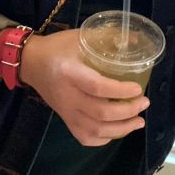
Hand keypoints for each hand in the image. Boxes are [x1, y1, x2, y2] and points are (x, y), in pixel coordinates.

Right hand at [19, 29, 149, 145]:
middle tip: (144, 103)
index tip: (138, 88)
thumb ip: (107, 36)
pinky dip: (104, 138)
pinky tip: (117, 130)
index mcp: (69, 72)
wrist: (30, 63)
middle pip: (100, 113)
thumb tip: (138, 40)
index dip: (121, 91)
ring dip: (121, 129)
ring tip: (138, 121)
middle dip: (128, 111)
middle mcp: (67, 96)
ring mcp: (65, 112)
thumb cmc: (57, 48)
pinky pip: (85, 138)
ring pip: (95, 130)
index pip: (98, 87)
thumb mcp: (79, 36)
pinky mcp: (65, 120)